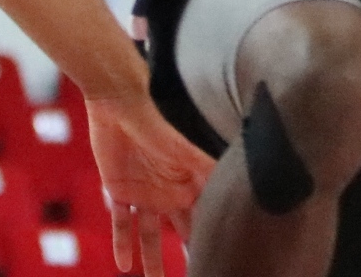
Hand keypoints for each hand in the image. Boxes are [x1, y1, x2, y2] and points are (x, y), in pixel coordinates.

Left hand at [85, 86, 212, 276]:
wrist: (118, 101)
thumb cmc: (160, 119)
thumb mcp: (189, 150)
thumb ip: (212, 170)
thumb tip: (242, 190)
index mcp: (190, 182)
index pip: (203, 217)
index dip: (210, 237)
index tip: (220, 258)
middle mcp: (169, 191)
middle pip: (180, 230)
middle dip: (188, 251)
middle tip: (198, 271)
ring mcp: (144, 193)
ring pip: (150, 235)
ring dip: (152, 260)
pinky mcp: (118, 190)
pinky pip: (121, 224)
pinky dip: (122, 244)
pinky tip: (124, 265)